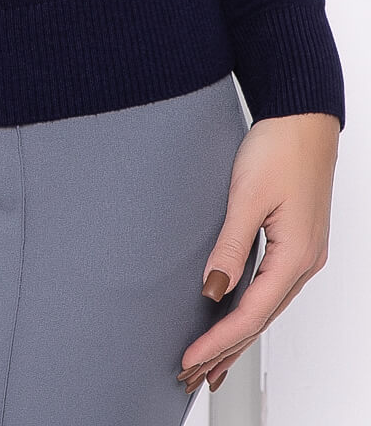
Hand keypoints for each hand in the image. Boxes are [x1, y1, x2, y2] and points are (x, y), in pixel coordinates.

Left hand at [177, 111, 339, 395]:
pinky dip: (249, 310)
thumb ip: (230, 244)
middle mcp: (303, 262)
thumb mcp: (248, 195)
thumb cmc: (280, 146)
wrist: (302, 116)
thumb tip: (213, 290)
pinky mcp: (295, 242)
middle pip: (261, 320)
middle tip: (193, 376)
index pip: (251, 314)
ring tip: (209, 362)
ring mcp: (302, 254)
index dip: (219, 343)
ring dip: (237, 336)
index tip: (189, 361)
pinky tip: (233, 318)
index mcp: (295, 256)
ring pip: (266, 308)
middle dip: (226, 352)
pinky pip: (270, 289)